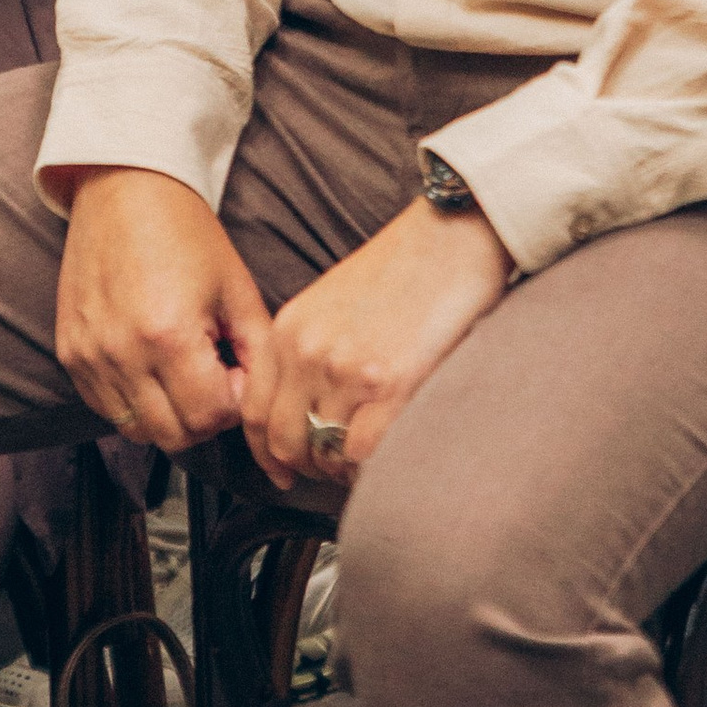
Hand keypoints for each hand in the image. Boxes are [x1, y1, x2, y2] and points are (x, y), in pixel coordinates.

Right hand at [56, 169, 273, 456]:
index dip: (233, 401)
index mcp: (169, 334)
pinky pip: (104, 407)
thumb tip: (257, 401)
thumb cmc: (184, 232)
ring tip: (179, 369)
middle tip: (211, 376)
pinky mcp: (70, 353)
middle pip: (173, 435)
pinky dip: (132, 401)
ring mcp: (90, 356)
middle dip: (203, 416)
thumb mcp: (237, 288)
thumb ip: (258, 352)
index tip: (233, 370)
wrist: (125, 189)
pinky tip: (148, 364)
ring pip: (136, 429)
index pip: (210, 417)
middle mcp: (122, 352)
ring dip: (166, 413)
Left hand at [245, 195, 513, 489]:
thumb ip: (310, 348)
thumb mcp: (331, 301)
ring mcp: (346, 369)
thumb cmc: (405, 266)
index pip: (254, 410)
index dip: (265, 452)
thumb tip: (308, 409)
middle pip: (283, 440)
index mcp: (289, 328)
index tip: (280, 469)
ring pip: (324, 452)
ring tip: (363, 464)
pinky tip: (387, 458)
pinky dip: (371, 468)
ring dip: (341, 470)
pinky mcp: (390, 383)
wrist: (452, 233)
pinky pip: (363, 453)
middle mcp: (308, 350)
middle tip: (328, 474)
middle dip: (304, 468)